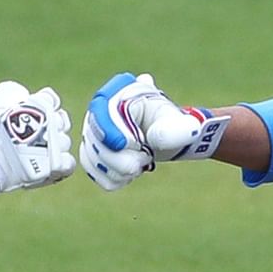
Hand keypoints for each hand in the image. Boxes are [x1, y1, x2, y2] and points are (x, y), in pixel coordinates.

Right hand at [0, 81, 74, 205]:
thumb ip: (5, 98)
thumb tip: (18, 96)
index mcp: (36, 104)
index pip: (51, 98)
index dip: (45, 105)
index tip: (35, 114)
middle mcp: (50, 122)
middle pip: (61, 120)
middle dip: (51, 126)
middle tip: (36, 136)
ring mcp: (54, 144)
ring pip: (65, 142)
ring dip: (54, 147)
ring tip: (39, 154)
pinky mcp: (55, 166)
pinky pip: (69, 163)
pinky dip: (61, 165)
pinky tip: (49, 166)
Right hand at [79, 72, 230, 190]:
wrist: (167, 136)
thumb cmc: (172, 125)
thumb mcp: (180, 124)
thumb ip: (175, 129)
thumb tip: (156, 136)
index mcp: (118, 92)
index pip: (101, 108)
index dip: (109, 128)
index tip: (126, 144)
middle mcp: (98, 111)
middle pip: (95, 140)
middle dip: (122, 157)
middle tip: (147, 156)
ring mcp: (92, 133)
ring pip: (95, 160)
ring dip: (122, 170)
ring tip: (142, 161)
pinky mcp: (92, 154)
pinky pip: (95, 174)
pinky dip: (115, 179)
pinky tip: (130, 173)